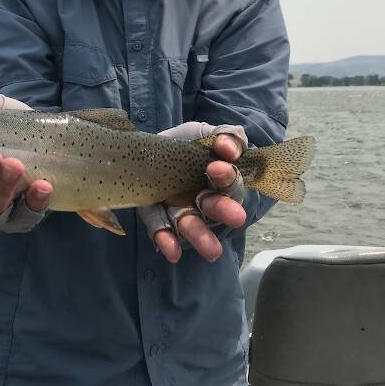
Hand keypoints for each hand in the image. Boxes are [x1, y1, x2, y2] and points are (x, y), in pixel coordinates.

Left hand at [138, 122, 247, 263]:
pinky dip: (167, 241)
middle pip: (216, 208)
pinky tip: (171, 251)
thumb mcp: (206, 134)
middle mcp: (204, 201)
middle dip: (224, 211)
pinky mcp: (157, 218)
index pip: (230, 182)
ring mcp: (181, 211)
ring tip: (211, 250)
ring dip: (201, 236)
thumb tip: (229, 147)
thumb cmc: (186, 143)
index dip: (228, 177)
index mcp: (220, 181)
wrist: (148, 147)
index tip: (218, 168)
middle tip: (236, 217)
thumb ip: (227, 136)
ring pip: (193, 226)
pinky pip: (162, 231)